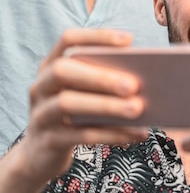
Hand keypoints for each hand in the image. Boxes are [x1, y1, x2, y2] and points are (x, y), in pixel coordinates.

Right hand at [0, 29, 146, 192]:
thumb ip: (105, 79)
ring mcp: (40, 113)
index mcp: (51, 65)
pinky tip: (137, 134)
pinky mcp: (48, 141)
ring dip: (106, 105)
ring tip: (138, 109)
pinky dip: (113, 134)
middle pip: (62, 71)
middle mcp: (41, 86)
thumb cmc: (74, 114)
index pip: (68, 40)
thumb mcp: (84, 92)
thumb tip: (146, 77)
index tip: (129, 40)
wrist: (41, 155)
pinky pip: (81, 135)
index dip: (96, 37)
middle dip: (99, 76)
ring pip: (67, 104)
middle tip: (133, 85)